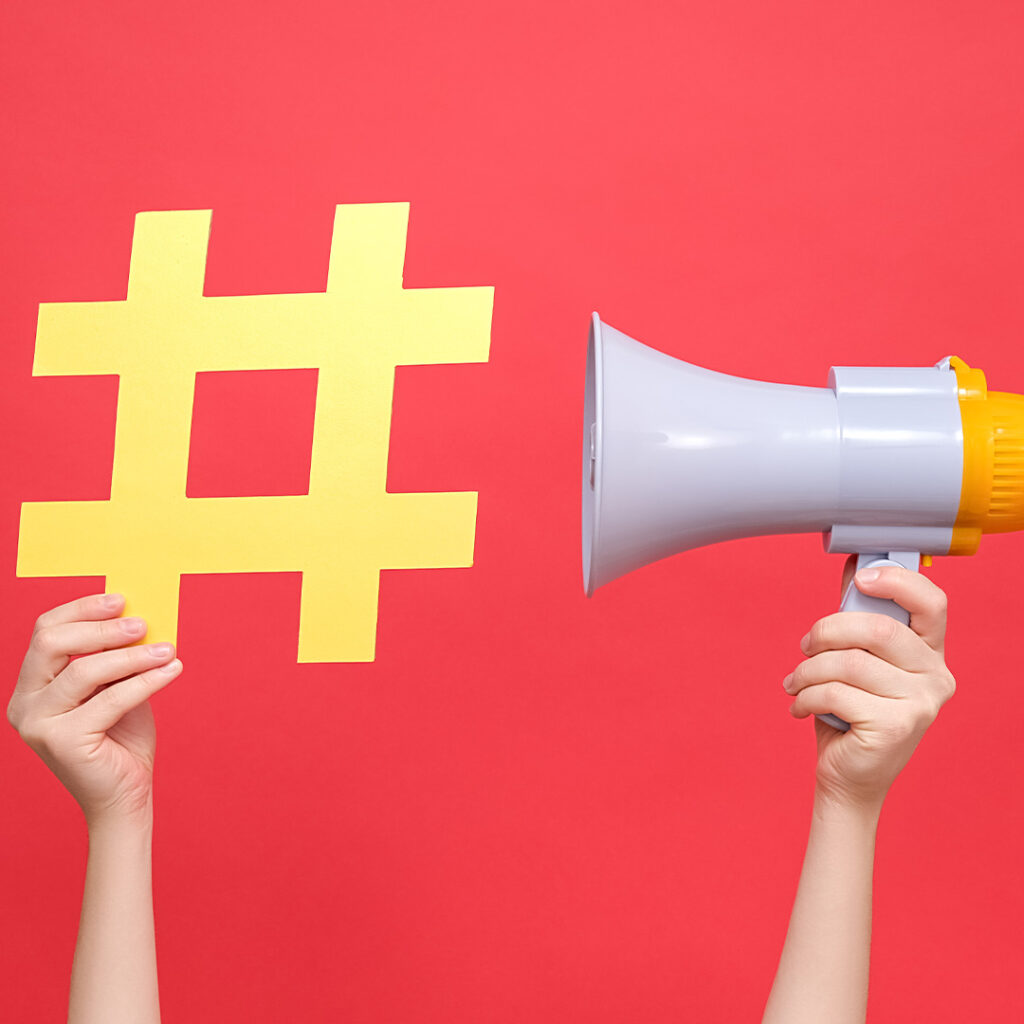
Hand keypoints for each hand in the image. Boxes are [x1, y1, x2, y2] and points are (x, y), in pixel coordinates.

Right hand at [7, 593, 182, 828]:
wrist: (125, 794)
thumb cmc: (122, 737)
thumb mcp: (117, 685)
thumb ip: (117, 655)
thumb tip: (138, 615)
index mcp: (31, 686)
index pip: (45, 632)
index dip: (81, 609)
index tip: (121, 600)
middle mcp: (24, 704)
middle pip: (53, 643)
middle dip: (101, 628)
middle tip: (143, 624)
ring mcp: (38, 724)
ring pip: (85, 669)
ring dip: (133, 655)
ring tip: (167, 649)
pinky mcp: (62, 742)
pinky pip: (112, 698)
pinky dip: (147, 679)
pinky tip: (173, 669)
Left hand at [782, 564, 954, 810]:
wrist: (850, 777)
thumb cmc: (851, 712)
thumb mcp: (857, 659)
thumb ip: (859, 616)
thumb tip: (854, 563)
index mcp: (930, 653)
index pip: (932, 603)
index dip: (896, 581)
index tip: (860, 578)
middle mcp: (936, 677)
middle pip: (876, 629)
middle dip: (825, 632)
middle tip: (805, 646)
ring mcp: (922, 704)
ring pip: (848, 662)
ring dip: (807, 671)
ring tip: (795, 683)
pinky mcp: (897, 727)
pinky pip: (836, 692)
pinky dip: (806, 697)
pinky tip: (800, 707)